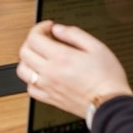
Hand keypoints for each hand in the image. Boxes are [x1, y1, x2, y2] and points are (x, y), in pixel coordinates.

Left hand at [17, 21, 132, 117]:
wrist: (110, 104)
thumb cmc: (107, 78)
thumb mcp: (96, 47)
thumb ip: (74, 34)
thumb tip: (58, 29)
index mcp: (60, 57)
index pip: (34, 38)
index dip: (39, 28)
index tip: (48, 27)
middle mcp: (50, 72)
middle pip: (24, 52)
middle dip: (31, 41)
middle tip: (44, 39)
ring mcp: (48, 87)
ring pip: (22, 71)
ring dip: (27, 59)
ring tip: (39, 56)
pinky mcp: (50, 99)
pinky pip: (30, 89)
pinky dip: (31, 79)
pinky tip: (40, 75)